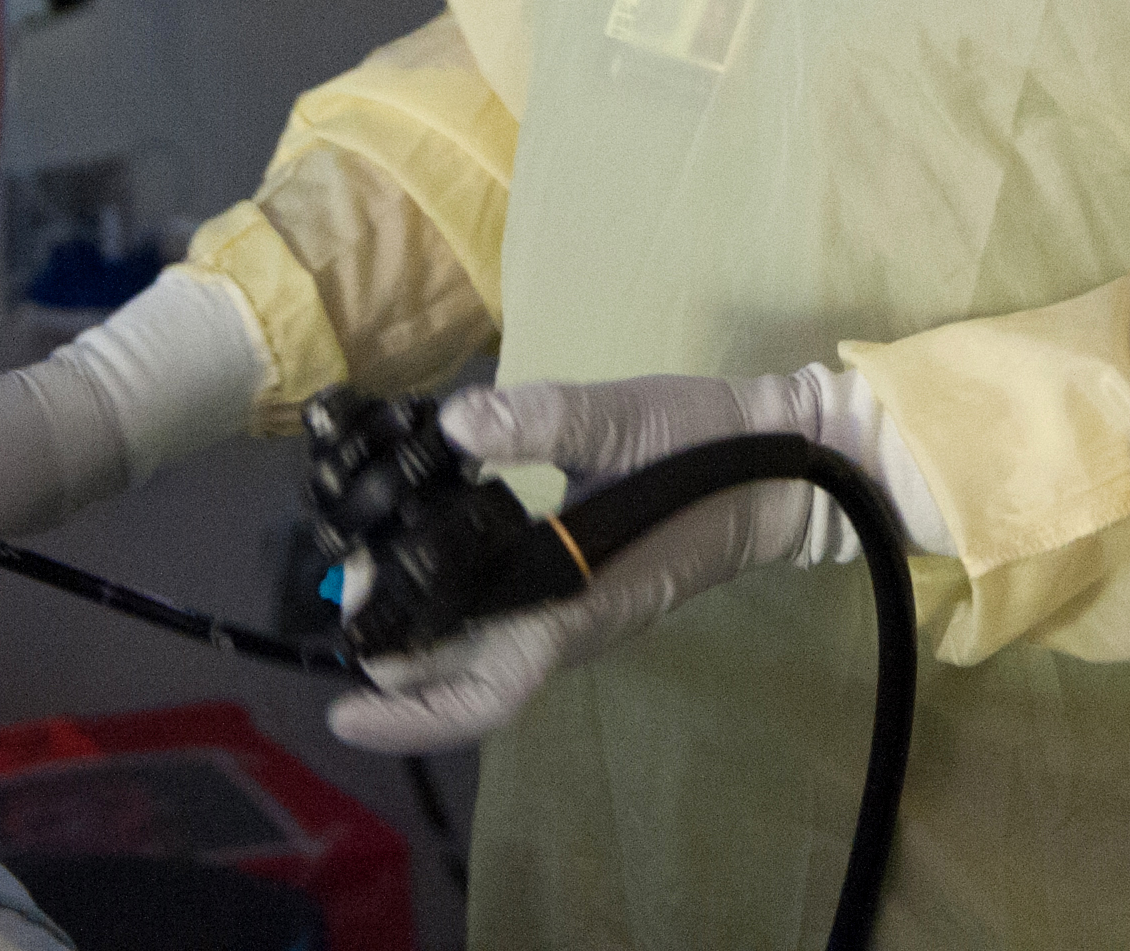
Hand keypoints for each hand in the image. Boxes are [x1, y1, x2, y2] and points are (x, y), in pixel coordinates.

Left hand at [324, 366, 875, 755]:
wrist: (785, 462)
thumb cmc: (711, 449)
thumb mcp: (628, 419)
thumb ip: (544, 418)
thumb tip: (458, 422)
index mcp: (581, 604)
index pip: (486, 690)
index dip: (412, 711)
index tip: (344, 707)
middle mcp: (573, 627)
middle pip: (469, 679)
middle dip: (398, 652)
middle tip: (351, 587)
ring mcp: (578, 613)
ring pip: (484, 654)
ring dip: (425, 629)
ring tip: (376, 572)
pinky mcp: (582, 590)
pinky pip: (507, 622)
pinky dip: (458, 604)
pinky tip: (433, 559)